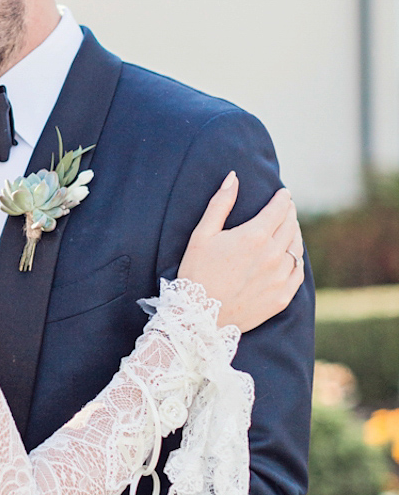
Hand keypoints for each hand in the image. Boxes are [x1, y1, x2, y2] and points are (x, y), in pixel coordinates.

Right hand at [178, 172, 303, 331]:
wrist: (199, 317)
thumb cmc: (196, 272)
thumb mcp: (202, 234)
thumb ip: (220, 204)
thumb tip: (233, 177)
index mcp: (254, 236)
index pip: (279, 209)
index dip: (283, 198)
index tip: (284, 193)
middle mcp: (272, 255)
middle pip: (291, 225)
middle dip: (289, 213)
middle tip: (286, 208)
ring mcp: (280, 278)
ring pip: (297, 248)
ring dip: (295, 234)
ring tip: (289, 229)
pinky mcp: (282, 297)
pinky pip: (298, 273)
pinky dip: (297, 260)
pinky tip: (291, 256)